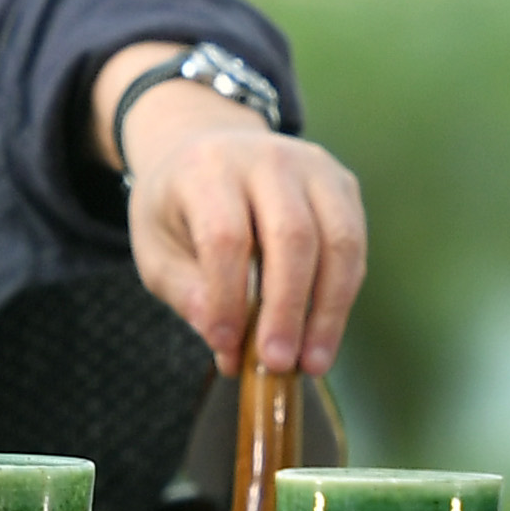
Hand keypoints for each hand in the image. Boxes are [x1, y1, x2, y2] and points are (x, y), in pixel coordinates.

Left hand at [99, 51, 367, 375]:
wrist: (208, 146)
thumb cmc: (180, 207)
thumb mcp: (156, 248)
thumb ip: (186, 294)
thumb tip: (227, 343)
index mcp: (208, 168)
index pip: (226, 236)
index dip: (229, 297)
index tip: (226, 346)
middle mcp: (266, 157)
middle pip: (291, 235)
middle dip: (287, 309)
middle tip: (277, 363)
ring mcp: (312, 166)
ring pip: (337, 240)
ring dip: (328, 309)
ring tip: (312, 361)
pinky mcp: (341, 183)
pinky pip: (353, 243)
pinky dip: (343, 294)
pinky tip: (324, 332)